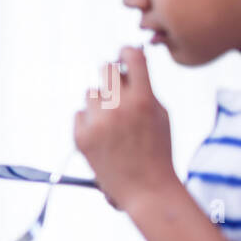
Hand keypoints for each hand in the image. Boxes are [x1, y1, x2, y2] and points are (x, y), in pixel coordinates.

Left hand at [73, 47, 178, 213]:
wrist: (146, 189)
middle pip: (105, 69)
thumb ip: (145, 89)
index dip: (127, 52)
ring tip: (114, 122)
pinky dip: (89, 120)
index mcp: (143, 99)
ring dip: (101, 101)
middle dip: (113, 75)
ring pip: (91, 92)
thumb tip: (127, 66)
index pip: (131, 57)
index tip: (125, 53)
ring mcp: (97, 123)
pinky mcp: (81, 137)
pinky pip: (79, 113)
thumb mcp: (161, 115)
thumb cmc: (157, 150)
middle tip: (118, 87)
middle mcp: (118, 108)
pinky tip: (104, 136)